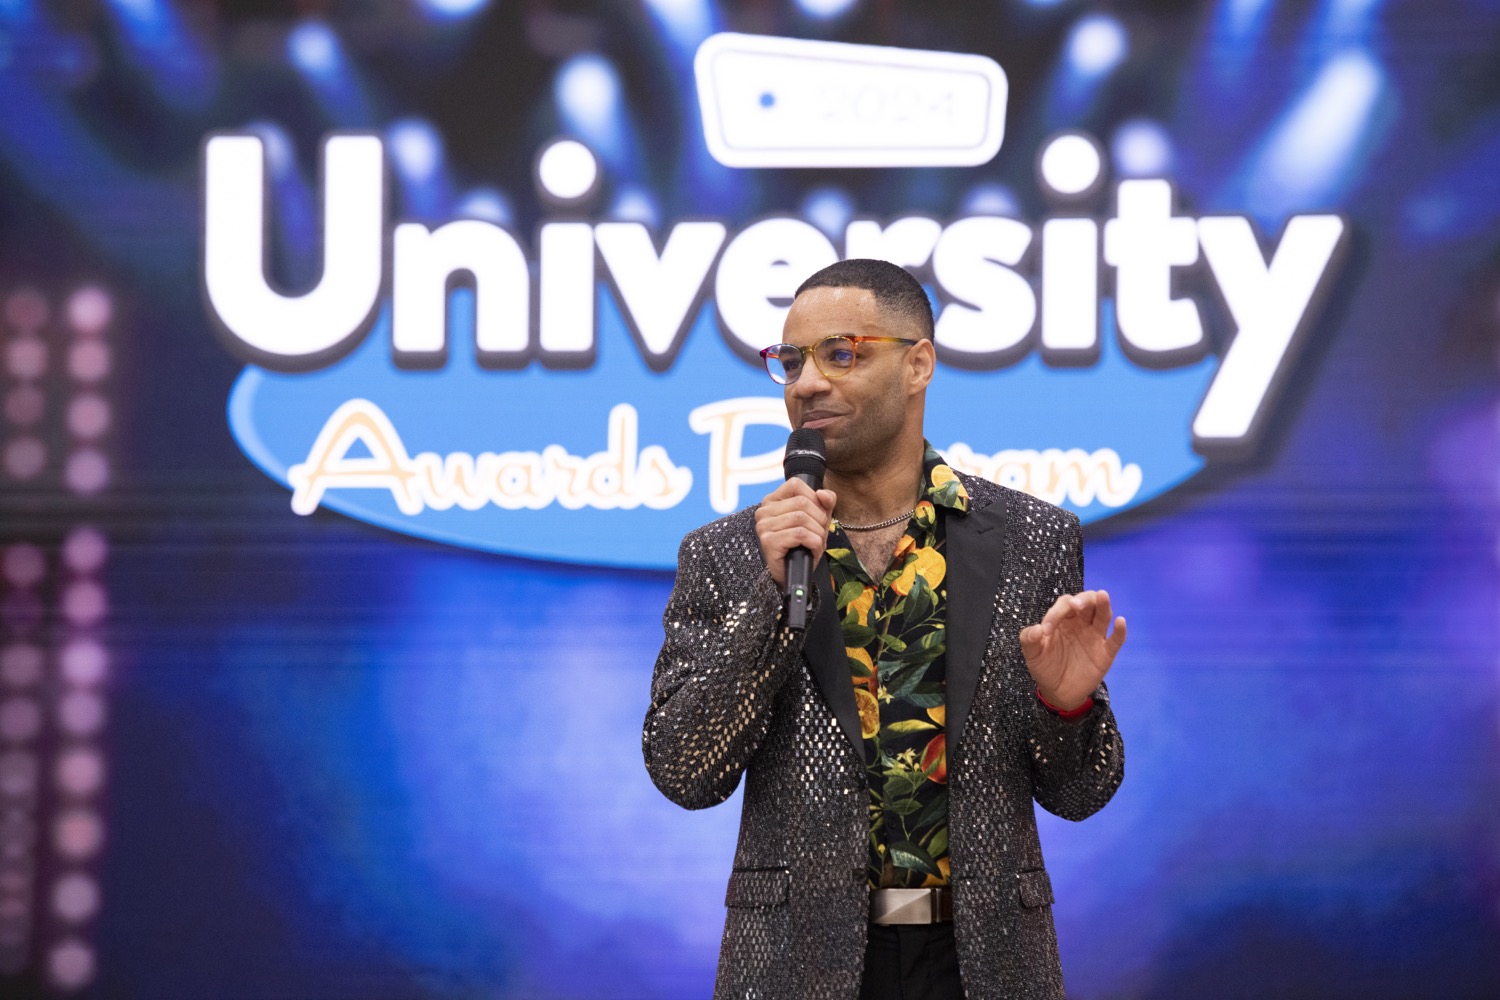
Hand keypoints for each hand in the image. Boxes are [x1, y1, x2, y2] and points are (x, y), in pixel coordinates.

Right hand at [754, 479, 836, 588]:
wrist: (793, 575)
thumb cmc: (803, 545)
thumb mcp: (818, 520)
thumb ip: (824, 503)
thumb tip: (824, 493)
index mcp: (772, 501)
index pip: (795, 484)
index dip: (814, 498)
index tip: (817, 515)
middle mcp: (764, 511)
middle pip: (802, 502)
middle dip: (819, 519)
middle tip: (820, 534)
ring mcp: (764, 526)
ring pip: (802, 518)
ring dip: (817, 533)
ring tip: (816, 543)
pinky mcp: (768, 541)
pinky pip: (799, 534)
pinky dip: (814, 542)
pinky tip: (812, 549)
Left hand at [1019, 590, 1126, 711]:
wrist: (1058, 693)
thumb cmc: (1045, 667)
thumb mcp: (1032, 654)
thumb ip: (1029, 639)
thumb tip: (1037, 629)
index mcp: (1063, 620)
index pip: (1064, 605)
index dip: (1056, 612)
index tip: (1046, 630)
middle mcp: (1081, 623)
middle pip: (1088, 602)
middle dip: (1083, 599)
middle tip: (1076, 605)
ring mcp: (1095, 637)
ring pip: (1103, 615)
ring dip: (1103, 605)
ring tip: (1102, 596)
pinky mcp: (1106, 653)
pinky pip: (1116, 639)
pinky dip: (1120, 630)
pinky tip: (1120, 621)